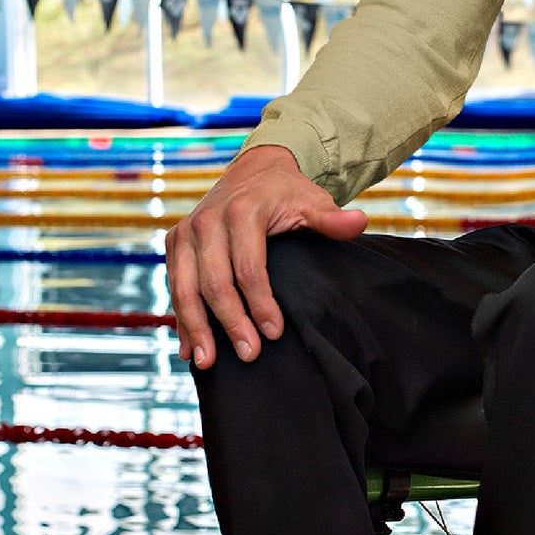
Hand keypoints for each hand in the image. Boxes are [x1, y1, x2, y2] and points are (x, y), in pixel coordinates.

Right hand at [165, 144, 367, 369]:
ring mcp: (186, 232)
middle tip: (248, 354)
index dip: (261, 303)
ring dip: (196, 328)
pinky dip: (181, 318)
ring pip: (185, 288)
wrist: (255, 171)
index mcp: (242, 212)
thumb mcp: (312, 201)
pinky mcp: (175, 242)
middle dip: (230, 322)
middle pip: (214, 282)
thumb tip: (360, 223)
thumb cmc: (288, 193)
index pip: (249, 267)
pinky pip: (174, 284)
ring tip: (208, 363)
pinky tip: (187, 348)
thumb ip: (332, 219)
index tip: (275, 332)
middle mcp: (207, 221)